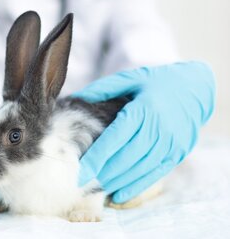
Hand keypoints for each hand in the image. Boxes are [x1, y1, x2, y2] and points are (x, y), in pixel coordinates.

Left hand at [74, 61, 214, 202]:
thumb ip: (104, 89)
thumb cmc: (157, 83)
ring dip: (117, 182)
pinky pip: (154, 174)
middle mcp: (158, 129)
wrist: (195, 88)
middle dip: (103, 173)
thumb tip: (78, 97)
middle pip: (126, 158)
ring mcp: (170, 143)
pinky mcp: (177, 154)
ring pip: (139, 169)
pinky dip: (136, 187)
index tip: (80, 171)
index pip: (115, 138)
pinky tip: (119, 195)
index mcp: (143, 109)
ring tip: (97, 188)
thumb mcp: (131, 78)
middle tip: (83, 182)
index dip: (97, 157)